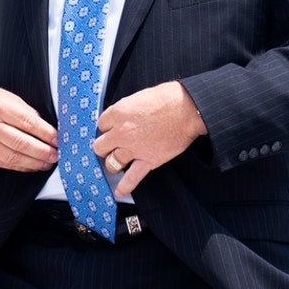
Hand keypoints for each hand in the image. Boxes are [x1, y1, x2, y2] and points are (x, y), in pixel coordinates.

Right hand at [0, 85, 57, 171]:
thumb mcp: (8, 97)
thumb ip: (26, 112)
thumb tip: (46, 128)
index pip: (27, 122)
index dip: (46, 133)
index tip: (58, 139)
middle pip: (21, 143)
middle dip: (42, 151)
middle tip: (57, 154)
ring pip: (13, 157)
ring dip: (34, 162)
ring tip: (48, 162)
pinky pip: (5, 164)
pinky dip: (22, 166)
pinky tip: (33, 165)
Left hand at [93, 81, 206, 196]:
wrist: (188, 109)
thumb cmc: (168, 99)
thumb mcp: (139, 97)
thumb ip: (126, 110)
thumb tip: (122, 118)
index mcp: (119, 112)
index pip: (101, 124)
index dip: (108, 127)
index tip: (112, 128)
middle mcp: (122, 132)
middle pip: (100, 146)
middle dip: (106, 145)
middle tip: (112, 144)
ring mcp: (134, 148)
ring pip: (111, 163)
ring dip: (114, 162)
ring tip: (119, 160)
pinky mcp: (148, 161)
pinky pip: (131, 178)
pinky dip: (125, 187)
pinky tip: (120, 190)